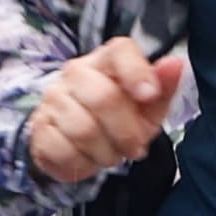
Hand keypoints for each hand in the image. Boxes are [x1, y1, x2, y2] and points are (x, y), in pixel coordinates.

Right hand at [26, 37, 185, 184]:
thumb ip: (163, 87)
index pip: (120, 51)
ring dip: (106, 153)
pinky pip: (62, 150)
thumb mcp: (148, 107)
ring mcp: (54, 98)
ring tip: (112, 154)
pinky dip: (83, 164)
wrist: (78, 140)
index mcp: (107, 60)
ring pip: (84, 130)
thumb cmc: (120, 118)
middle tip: (135, 148)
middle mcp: (76, 72)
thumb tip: (175, 65)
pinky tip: (88, 159)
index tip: (149, 95)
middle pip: (103, 98)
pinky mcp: (39, 127)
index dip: (137, 72)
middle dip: (126, 133)